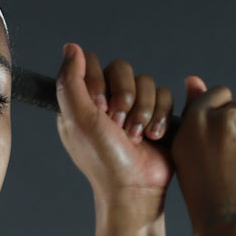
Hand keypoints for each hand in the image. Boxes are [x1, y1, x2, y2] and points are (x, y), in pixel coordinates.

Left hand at [56, 43, 192, 216]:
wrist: (136, 188)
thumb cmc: (103, 159)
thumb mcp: (78, 120)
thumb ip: (70, 82)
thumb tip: (71, 47)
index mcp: (82, 101)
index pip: (92, 63)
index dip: (99, 81)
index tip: (98, 108)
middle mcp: (107, 100)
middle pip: (122, 68)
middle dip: (125, 97)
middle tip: (119, 124)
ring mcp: (133, 106)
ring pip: (146, 81)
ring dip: (143, 110)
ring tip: (136, 136)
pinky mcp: (157, 114)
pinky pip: (165, 94)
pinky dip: (161, 116)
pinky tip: (154, 136)